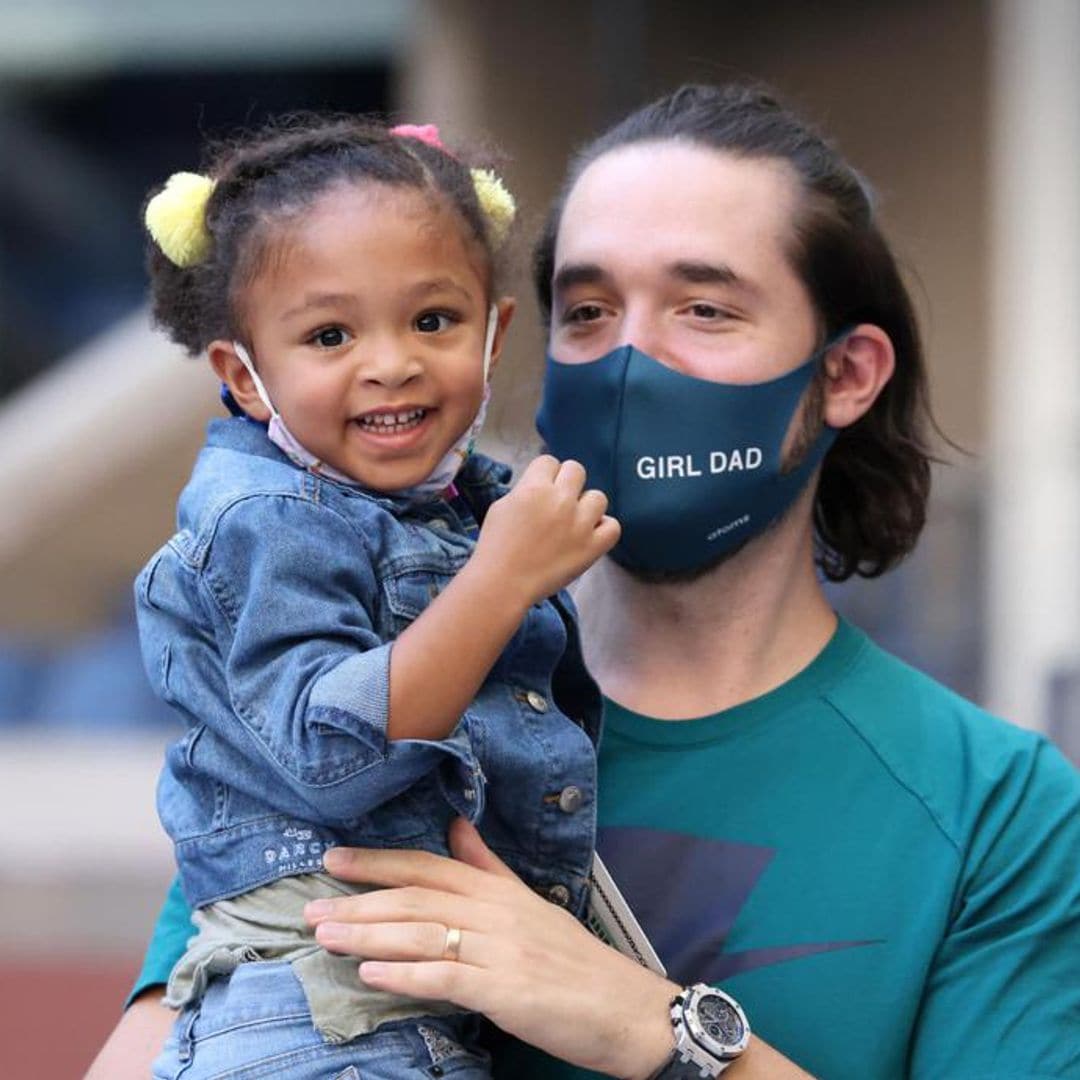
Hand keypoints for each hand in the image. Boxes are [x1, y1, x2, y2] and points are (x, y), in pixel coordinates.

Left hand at [305, 819, 676, 1079]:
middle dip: (358, 902)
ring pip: (422, 933)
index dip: (377, 863)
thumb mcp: (528, 902)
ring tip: (325, 937)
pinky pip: (445, 978)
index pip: (427, 867)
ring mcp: (499, 950)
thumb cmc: (570, 959)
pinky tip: (370, 976)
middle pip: (415, 898)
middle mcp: (494, 911)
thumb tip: (456, 827)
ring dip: (367, 935)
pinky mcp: (505, 989)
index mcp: (497, 889)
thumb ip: (488, 865)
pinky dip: (404, 975)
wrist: (623, 1007)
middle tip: (310, 908)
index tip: (332, 860)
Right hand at [473, 455, 619, 605]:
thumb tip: (543, 485)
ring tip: (574, 521)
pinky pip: (613, 526)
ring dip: (586, 506)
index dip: (544, 474)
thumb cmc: (496, 546)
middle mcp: (560, 501)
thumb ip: (526, 490)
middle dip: (566, 483)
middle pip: (576, 470)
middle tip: (557, 503)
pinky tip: (589, 534)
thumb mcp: (502, 506)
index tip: (540, 490)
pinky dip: (603, 528)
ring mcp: (580, 524)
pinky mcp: (592, 547)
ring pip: (598, 497)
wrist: (503, 583)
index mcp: (535, 488)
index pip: (549, 461)